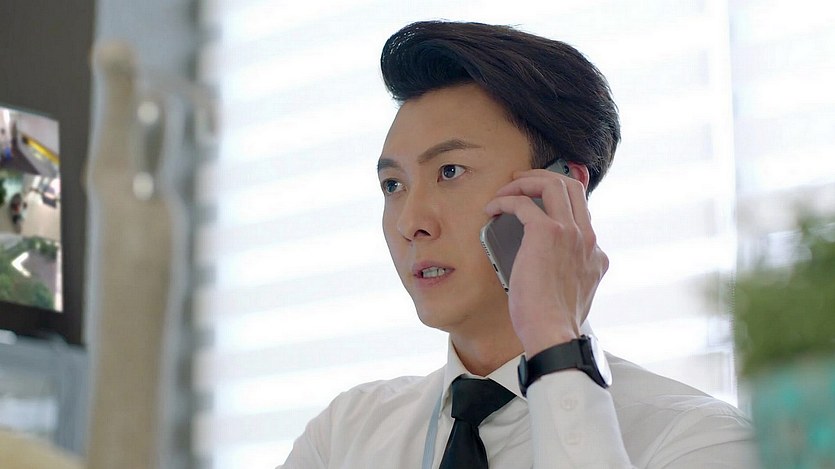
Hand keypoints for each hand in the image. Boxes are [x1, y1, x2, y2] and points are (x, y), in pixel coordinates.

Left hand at [484, 168, 608, 355]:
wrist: (553, 334)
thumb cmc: (553, 322)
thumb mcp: (571, 294)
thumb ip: (569, 274)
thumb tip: (548, 267)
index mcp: (594, 252)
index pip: (581, 210)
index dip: (558, 199)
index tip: (535, 200)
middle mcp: (587, 237)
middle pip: (572, 186)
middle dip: (543, 177)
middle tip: (520, 182)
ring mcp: (570, 233)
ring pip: (553, 184)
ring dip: (525, 182)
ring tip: (505, 190)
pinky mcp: (546, 234)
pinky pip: (523, 203)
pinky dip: (505, 200)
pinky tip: (492, 209)